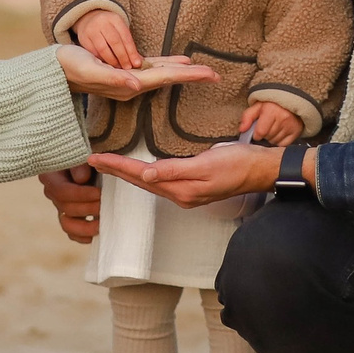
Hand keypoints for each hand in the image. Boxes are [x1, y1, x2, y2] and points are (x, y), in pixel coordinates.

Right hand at [38, 163, 104, 243]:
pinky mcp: (70, 218)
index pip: (62, 191)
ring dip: (86, 227)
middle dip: (88, 208)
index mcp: (51, 177)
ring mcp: (60, 208)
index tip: (99, 193)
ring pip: (67, 225)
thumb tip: (81, 179)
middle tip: (106, 205)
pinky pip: (73, 233)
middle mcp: (52, 194)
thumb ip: (79, 164)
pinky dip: (84, 236)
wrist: (90, 159)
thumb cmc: (86, 155)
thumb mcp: (81, 154)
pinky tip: (97, 233)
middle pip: (66, 208)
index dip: (81, 195)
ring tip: (103, 223)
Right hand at [57, 45, 216, 100]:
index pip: (165, 79)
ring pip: (162, 74)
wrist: (52, 71)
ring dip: (182, 71)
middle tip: (217, 75)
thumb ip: (111, 78)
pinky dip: (166, 65)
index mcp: (128, 85)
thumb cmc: (68, 67)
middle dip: (193, 76)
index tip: (210, 75)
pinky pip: (151, 69)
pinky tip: (178, 63)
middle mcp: (132, 84)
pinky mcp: (123, 72)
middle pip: (168, 78)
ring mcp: (128, 79)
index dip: (188, 76)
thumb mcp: (88, 70)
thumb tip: (135, 84)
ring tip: (203, 70)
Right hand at [70, 11, 140, 70]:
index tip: (137, 64)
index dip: (132, 52)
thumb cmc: (110, 28)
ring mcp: (91, 30)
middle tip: (128, 68)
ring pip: (103, 49)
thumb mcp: (120, 30)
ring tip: (119, 69)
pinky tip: (108, 67)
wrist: (89, 18)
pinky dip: (102, 60)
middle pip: (115, 42)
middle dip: (123, 57)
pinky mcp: (83, 38)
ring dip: (112, 61)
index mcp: (115, 19)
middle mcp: (102, 22)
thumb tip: (139, 62)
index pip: (126, 37)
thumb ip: (129, 45)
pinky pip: (93, 52)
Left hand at [88, 143, 280, 208]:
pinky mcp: (193, 186)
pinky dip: (146, 174)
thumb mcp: (207, 165)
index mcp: (180, 189)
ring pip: (149, 182)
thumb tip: (146, 173)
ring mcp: (187, 192)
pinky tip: (142, 168)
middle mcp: (180, 194)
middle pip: (141, 181)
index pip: (141, 176)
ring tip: (109, 164)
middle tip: (92, 160)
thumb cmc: (238, 164)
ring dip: (128, 173)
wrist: (261, 170)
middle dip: (116, 171)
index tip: (95, 158)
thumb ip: (176, 170)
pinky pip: (162, 180)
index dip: (117, 167)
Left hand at [237, 100, 301, 146]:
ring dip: (271, 138)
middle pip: (267, 137)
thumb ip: (247, 117)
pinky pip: (283, 144)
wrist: (290, 101)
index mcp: (271, 110)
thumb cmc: (272, 104)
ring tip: (274, 128)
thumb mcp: (257, 106)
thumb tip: (241, 130)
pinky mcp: (296, 131)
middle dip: (264, 134)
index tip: (258, 130)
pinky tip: (280, 133)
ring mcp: (290, 126)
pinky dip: (279, 141)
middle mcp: (283, 118)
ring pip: (274, 141)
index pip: (260, 132)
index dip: (256, 133)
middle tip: (267, 126)